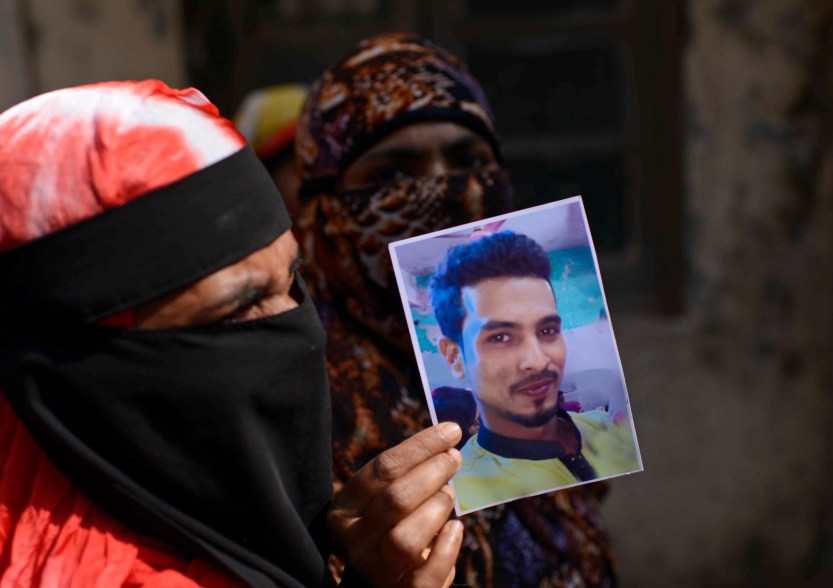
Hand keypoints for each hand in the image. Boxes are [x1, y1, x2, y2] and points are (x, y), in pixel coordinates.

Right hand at [329, 422, 464, 586]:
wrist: (386, 582)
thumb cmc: (393, 527)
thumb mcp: (386, 499)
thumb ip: (407, 472)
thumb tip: (447, 436)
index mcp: (344, 510)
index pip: (381, 470)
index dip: (420, 447)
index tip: (450, 431)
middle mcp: (354, 541)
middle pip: (396, 499)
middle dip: (433, 472)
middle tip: (454, 459)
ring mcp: (376, 570)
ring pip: (406, 538)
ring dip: (437, 508)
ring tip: (449, 495)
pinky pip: (427, 574)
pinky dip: (447, 548)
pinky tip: (456, 528)